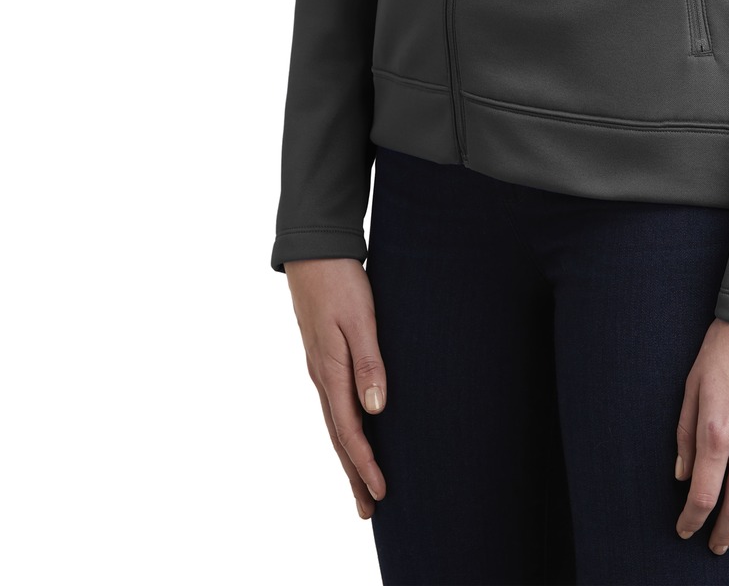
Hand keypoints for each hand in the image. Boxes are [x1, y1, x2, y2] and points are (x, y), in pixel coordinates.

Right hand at [284, 258, 387, 517]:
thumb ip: (369, 363)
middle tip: (368, 509)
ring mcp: (320, 368)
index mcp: (330, 371)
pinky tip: (351, 435)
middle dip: (354, 474)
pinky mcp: (323, 358)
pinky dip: (343, 430)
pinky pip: (333, 405)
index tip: (381, 491)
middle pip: (338, 436)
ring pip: (334, 423)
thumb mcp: (360, 319)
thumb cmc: (341, 282)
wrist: (313, 252)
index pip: (349, 430)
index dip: (366, 463)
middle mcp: (322, 376)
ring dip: (348, 456)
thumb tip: (376, 410)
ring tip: (362, 485)